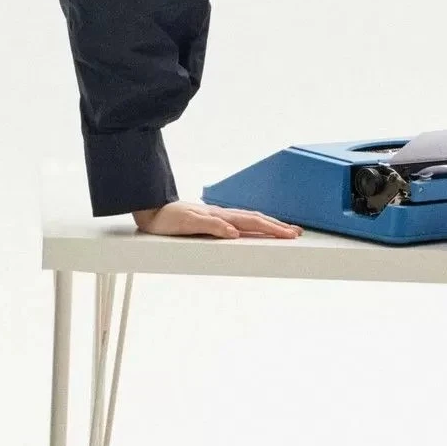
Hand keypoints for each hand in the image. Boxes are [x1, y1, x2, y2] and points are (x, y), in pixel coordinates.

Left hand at [131, 200, 302, 238]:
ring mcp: (217, 216)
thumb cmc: (166, 219)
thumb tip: (234, 232)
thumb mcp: (187, 224)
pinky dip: (253, 224)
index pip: (252, 222)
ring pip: (249, 219)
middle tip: (296, 233)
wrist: (150, 210)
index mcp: (220, 216)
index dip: (272, 229)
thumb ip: (211, 226)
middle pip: (256, 219)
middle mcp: (221, 215)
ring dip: (268, 224)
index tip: (290, 235)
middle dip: (277, 226)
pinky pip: (239, 222)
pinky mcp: (211, 220)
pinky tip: (254, 227)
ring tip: (282, 229)